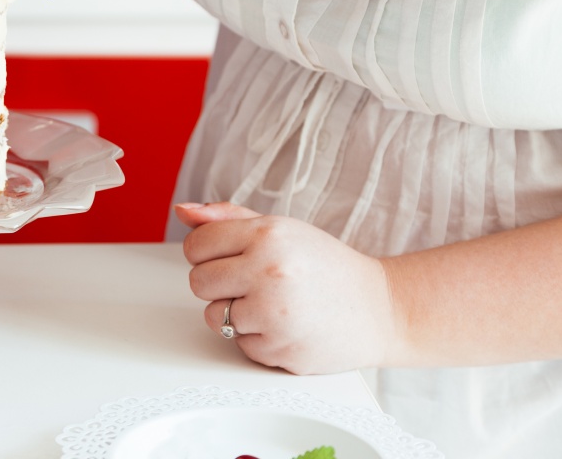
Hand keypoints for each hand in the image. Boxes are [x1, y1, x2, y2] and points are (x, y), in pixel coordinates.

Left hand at [176, 202, 399, 374]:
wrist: (380, 309)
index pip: (196, 245)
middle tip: (251, 282)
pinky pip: (239, 345)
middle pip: (198, 282)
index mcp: (267, 234)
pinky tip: (284, 326)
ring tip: (271, 304)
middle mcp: (269, 271)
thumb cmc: (326, 266)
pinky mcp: (278, 349)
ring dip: (235, 314)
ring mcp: (273, 313)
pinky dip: (256, 339)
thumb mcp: (280, 228)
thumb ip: (226, 217)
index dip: (207, 253)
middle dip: (218, 284)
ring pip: (214, 317)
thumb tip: (182, 211)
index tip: (229, 257)